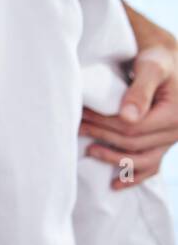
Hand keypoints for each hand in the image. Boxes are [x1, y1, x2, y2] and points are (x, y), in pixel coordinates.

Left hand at [82, 45, 177, 188]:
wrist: (168, 62)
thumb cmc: (158, 60)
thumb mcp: (151, 68)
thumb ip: (140, 91)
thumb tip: (126, 117)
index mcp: (174, 115)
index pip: (134, 127)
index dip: (105, 123)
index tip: (82, 114)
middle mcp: (176, 132)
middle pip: (133, 142)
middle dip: (102, 136)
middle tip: (77, 127)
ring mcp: (171, 141)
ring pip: (141, 159)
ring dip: (113, 159)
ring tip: (89, 151)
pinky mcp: (164, 144)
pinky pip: (151, 166)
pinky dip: (134, 177)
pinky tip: (115, 185)